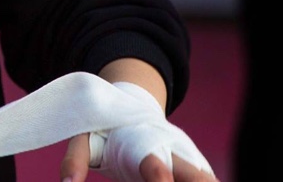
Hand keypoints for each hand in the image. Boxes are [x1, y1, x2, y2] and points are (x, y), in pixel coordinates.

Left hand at [58, 83, 216, 181]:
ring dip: (205, 181)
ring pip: (207, 178)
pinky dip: (203, 181)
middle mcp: (173, 155)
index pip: (153, 166)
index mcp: (144, 144)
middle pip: (198, 175)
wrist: (134, 108)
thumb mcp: (84, 136)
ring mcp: (188, 164)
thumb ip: (75, 158)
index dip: (158, 177)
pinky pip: (204, 179)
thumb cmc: (105, 128)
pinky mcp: (194, 173)